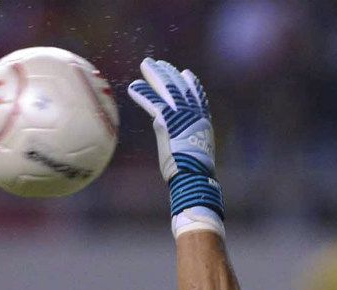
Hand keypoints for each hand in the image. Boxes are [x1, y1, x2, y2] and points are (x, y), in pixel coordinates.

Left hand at [126, 57, 222, 234]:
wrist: (193, 178)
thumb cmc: (193, 175)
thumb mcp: (193, 156)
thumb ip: (187, 145)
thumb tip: (183, 152)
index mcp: (203, 123)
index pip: (198, 98)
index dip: (192, 85)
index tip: (186, 73)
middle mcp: (194, 116)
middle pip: (181, 88)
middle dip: (170, 73)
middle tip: (160, 63)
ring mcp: (181, 117)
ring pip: (167, 89)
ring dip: (156, 75)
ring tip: (146, 65)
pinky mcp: (167, 122)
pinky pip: (153, 103)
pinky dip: (143, 93)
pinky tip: (134, 87)